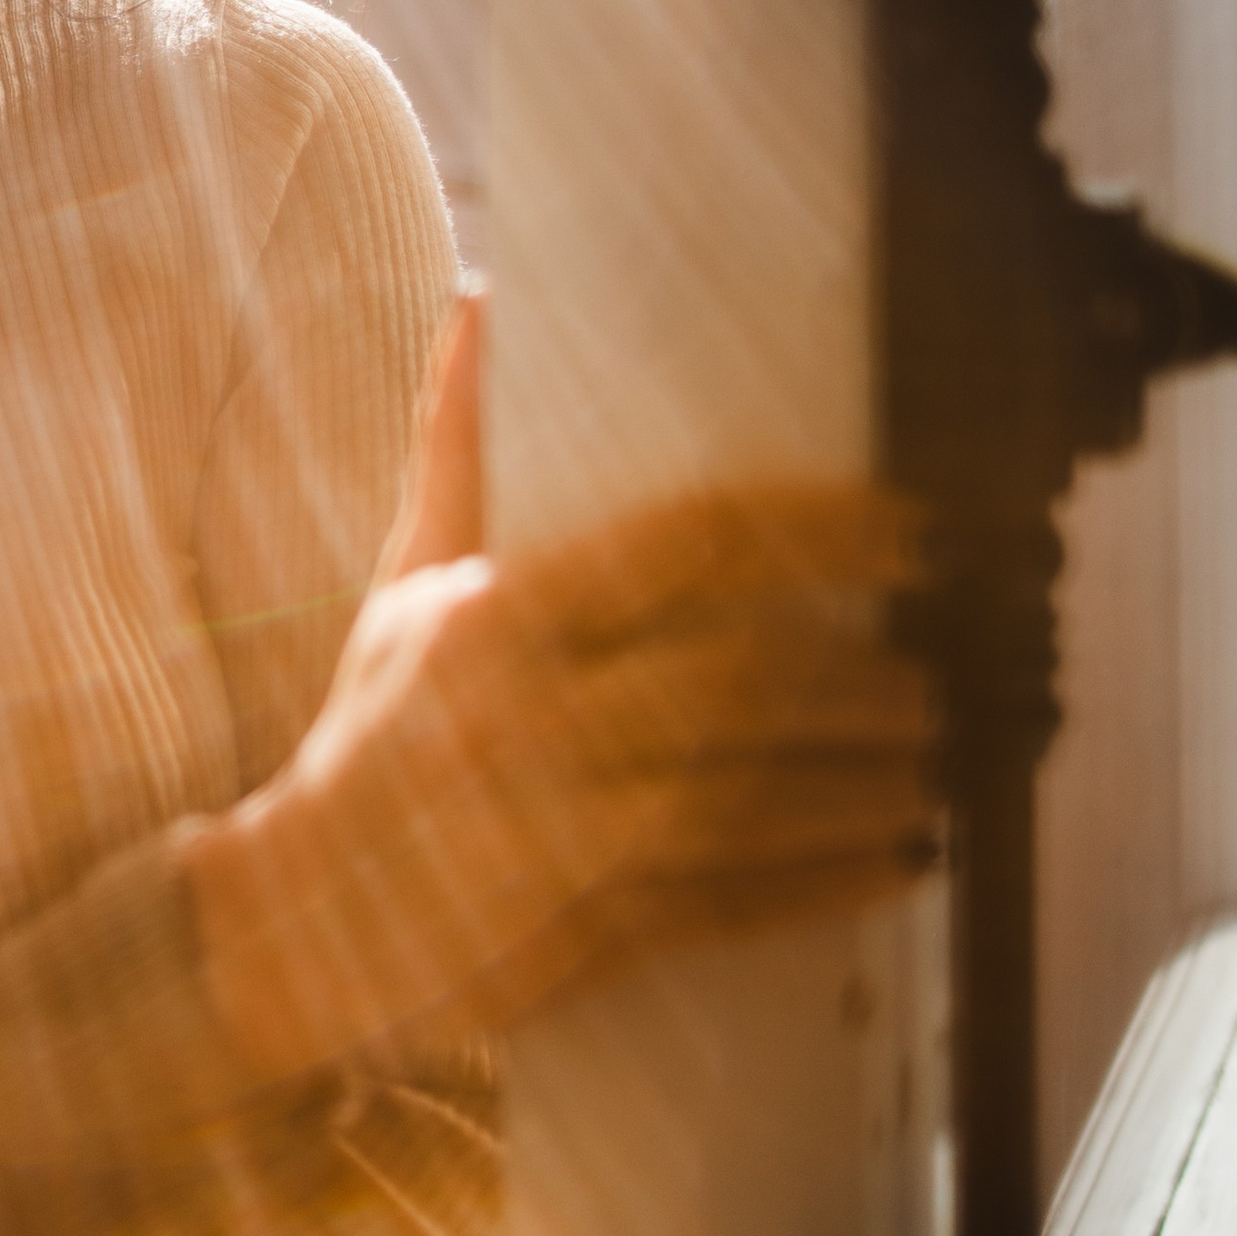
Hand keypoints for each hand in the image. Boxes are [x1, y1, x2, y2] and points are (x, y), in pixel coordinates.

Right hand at [191, 297, 937, 1079]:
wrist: (291, 923)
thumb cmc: (369, 738)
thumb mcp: (400, 586)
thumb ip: (454, 450)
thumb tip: (481, 301)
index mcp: (497, 617)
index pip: (692, 545)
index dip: (823, 529)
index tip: (912, 529)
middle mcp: (534, 720)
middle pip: (746, 678)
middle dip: (867, 675)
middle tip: (944, 664)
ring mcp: (565, 838)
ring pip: (758, 796)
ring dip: (869, 777)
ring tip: (937, 756)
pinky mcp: (588, 935)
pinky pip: (740, 902)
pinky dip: (832, 880)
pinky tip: (901, 858)